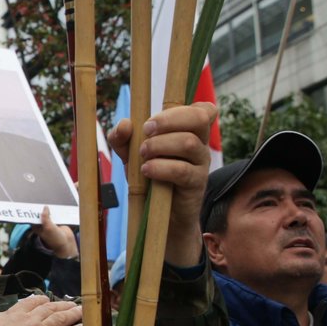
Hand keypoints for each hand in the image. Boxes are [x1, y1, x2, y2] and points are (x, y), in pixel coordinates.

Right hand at [0, 295, 83, 325]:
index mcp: (14, 313)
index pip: (30, 302)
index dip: (40, 300)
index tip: (46, 298)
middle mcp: (30, 319)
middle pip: (49, 308)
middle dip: (61, 305)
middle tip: (70, 303)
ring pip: (60, 319)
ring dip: (72, 314)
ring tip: (82, 311)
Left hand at [35, 207, 78, 259]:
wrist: (66, 242)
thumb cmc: (55, 238)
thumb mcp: (48, 227)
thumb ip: (45, 217)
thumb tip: (45, 207)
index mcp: (36, 228)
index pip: (32, 217)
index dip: (32, 211)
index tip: (32, 204)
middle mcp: (42, 225)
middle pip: (40, 214)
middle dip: (41, 209)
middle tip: (41, 202)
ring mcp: (49, 223)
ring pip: (47, 214)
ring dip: (49, 210)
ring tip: (48, 204)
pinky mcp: (56, 222)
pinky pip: (54, 215)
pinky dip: (55, 212)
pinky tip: (56, 207)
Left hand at [107, 101, 217, 266]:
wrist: (161, 217)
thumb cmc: (150, 178)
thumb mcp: (132, 155)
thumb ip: (123, 138)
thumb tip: (124, 124)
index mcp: (189, 131)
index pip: (204, 109)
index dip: (181, 108)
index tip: (151, 122)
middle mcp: (200, 144)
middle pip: (199, 117)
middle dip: (168, 120)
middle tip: (145, 132)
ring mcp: (201, 164)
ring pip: (189, 143)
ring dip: (160, 145)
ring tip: (142, 155)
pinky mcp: (197, 184)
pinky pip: (183, 170)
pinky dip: (161, 167)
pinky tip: (146, 171)